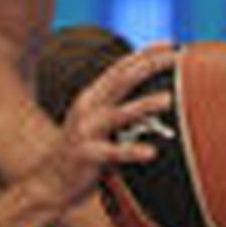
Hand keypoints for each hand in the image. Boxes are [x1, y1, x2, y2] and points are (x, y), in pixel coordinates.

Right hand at [45, 42, 176, 208]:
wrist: (48, 182)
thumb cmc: (83, 153)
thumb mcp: (96, 123)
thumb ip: (117, 109)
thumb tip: (158, 101)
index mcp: (92, 97)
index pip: (120, 68)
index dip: (145, 54)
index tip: (171, 44)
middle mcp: (87, 108)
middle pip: (121, 80)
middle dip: (149, 66)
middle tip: (176, 59)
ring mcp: (85, 131)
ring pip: (117, 114)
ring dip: (143, 105)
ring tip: (168, 99)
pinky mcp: (85, 155)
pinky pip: (112, 152)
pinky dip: (131, 151)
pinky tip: (151, 152)